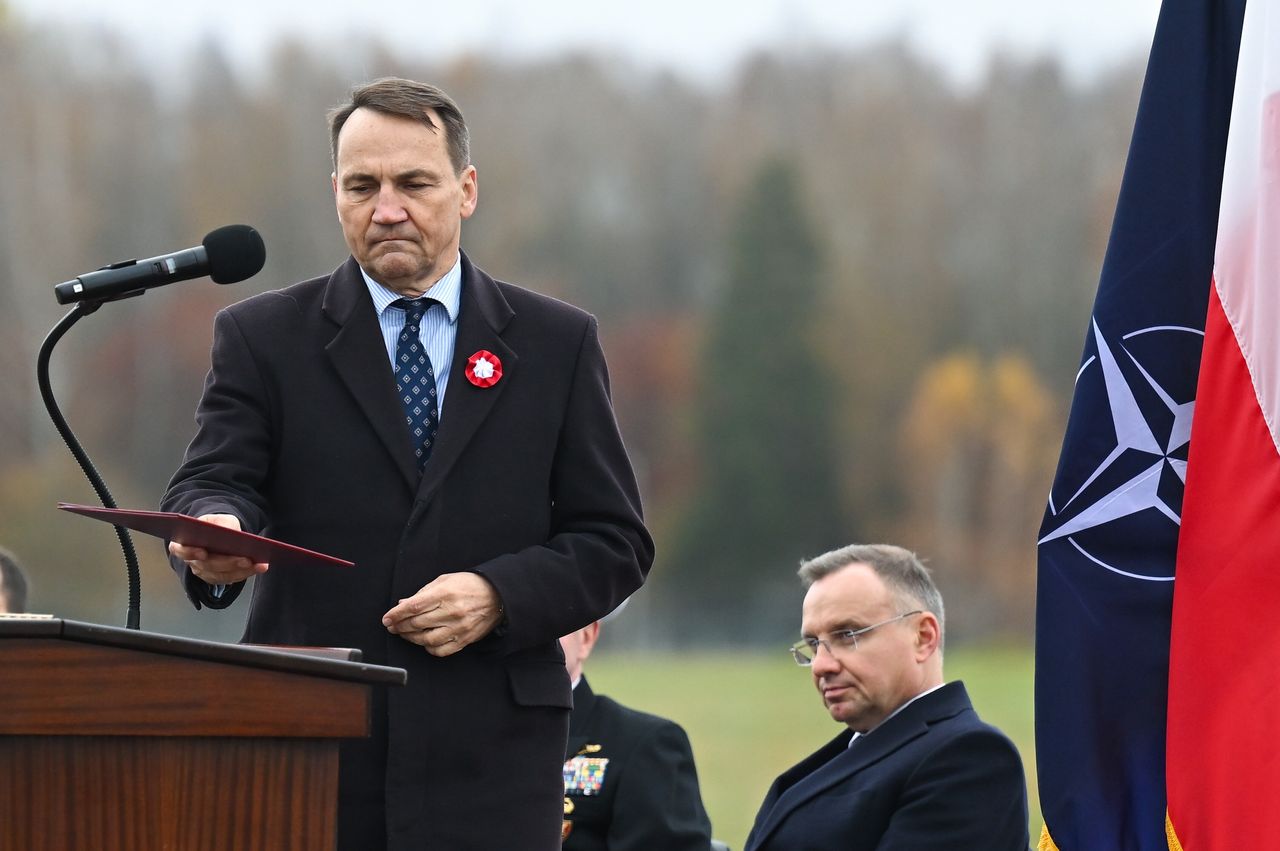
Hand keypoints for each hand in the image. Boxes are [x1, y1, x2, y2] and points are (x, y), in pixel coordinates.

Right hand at [168, 513, 268, 585]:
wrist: (221, 532)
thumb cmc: (216, 524)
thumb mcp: (219, 518)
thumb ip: (222, 523)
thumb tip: (229, 532)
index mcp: (184, 543)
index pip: (180, 550)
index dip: (190, 552)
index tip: (203, 552)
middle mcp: (192, 560)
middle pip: (207, 565)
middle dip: (228, 563)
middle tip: (246, 559)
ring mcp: (204, 571)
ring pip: (221, 575)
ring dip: (242, 571)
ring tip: (259, 564)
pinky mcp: (218, 577)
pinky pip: (231, 578)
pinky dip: (246, 573)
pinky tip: (259, 567)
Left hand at [382, 572, 503, 656]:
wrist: (498, 595)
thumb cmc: (470, 585)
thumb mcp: (445, 581)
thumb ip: (423, 593)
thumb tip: (403, 604)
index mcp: (445, 594)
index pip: (413, 607)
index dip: (396, 614)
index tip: (387, 619)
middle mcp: (451, 612)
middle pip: (417, 624)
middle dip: (400, 626)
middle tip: (392, 626)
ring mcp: (458, 628)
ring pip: (426, 640)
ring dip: (411, 638)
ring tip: (405, 633)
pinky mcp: (464, 639)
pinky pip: (441, 650)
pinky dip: (428, 648)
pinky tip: (424, 642)